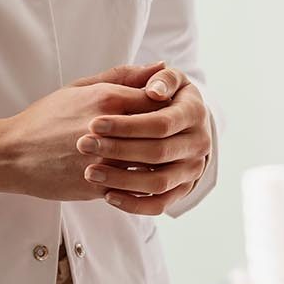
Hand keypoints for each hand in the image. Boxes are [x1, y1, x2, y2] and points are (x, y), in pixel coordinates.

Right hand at [0, 65, 179, 205]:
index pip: (159, 99)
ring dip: (161, 161)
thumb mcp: (80, 87)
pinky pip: (135, 187)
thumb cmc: (46, 118)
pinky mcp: (98, 185)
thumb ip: (123, 76)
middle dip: (171, 135)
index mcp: (107, 100)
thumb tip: (160, 66)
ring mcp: (104, 160)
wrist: (11, 154)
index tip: (171, 110)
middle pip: (161, 132)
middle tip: (174, 136)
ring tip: (163, 158)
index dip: (170, 106)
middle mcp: (109, 129)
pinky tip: (144, 177)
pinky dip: (144, 183)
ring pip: (152, 162)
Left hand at [78, 62, 208, 216]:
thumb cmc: (162, 96)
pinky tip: (107, 196)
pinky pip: (159, 204)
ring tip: (90, 173)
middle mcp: (200, 142)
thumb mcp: (164, 80)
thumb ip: (158, 78)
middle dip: (118, 150)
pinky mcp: (182, 189)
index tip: (94, 124)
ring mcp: (192, 169)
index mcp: (194, 112)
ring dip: (122, 180)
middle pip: (158, 152)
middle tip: (84, 146)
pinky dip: (134, 204)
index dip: (128, 125)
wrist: (180, 125)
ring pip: (158, 182)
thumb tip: (155, 90)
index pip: (161, 123)